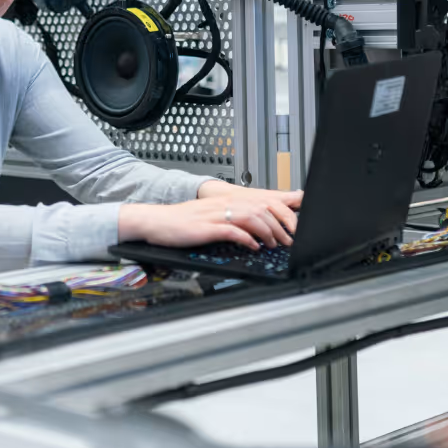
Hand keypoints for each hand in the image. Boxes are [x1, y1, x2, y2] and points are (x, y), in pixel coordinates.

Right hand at [118, 186, 301, 250]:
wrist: (156, 221)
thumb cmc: (180, 222)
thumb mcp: (209, 216)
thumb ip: (230, 219)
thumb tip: (252, 229)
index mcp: (225, 200)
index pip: (260, 201)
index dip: (280, 213)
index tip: (291, 227)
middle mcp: (222, 204)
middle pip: (261, 208)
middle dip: (279, 225)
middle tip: (287, 240)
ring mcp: (215, 215)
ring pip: (251, 217)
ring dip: (267, 232)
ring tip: (273, 244)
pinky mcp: (206, 228)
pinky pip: (233, 231)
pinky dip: (247, 239)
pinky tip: (253, 246)